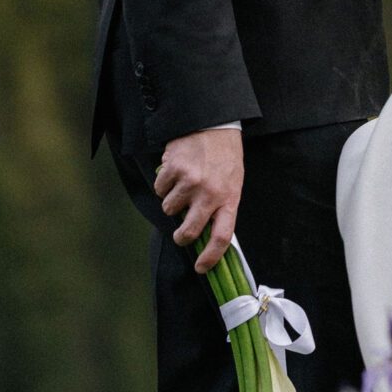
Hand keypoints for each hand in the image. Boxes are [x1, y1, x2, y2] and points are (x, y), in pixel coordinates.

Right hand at [154, 126, 243, 271]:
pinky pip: (159, 189)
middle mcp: (209, 193)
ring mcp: (190, 182)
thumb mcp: (232, 183)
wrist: (214, 123)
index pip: (222, 237)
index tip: (201, 268)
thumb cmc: (224, 157)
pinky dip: (163, 184)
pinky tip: (175, 170)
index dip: (210, 257)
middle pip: (188, 232)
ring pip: (169, 208)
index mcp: (229, 198)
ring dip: (172, 201)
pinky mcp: (173, 169)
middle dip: (181, 237)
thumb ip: (221, 207)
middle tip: (180, 235)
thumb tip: (206, 234)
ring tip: (183, 184)